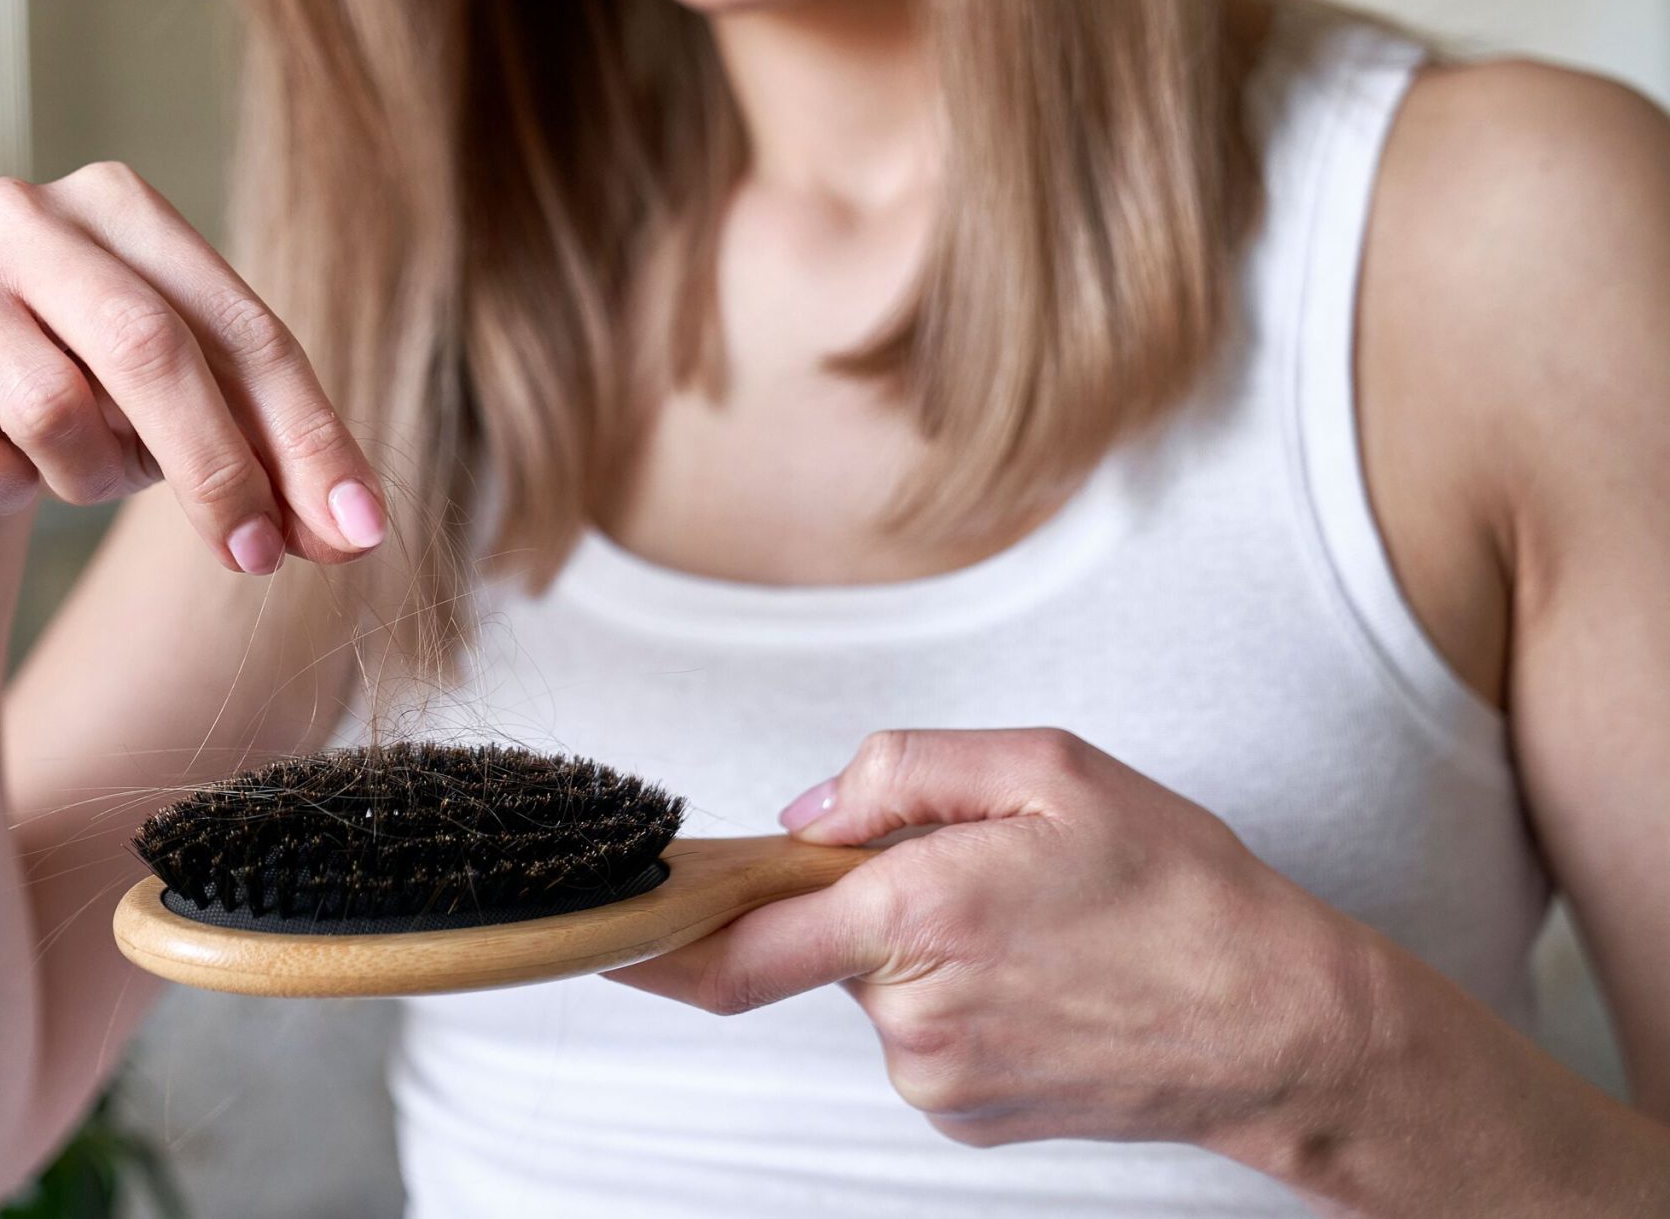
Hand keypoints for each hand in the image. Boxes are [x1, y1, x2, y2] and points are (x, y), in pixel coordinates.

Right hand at [0, 161, 387, 568]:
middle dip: (218, 467)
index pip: (240, 323)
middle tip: (256, 556)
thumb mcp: (184, 413)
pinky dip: (2, 493)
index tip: (355, 530)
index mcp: (118, 203)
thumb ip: (269, 455)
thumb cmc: (80, 403)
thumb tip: (354, 529)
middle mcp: (18, 212)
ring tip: (71, 472)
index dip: (305, 432)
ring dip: (87, 478)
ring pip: (55, 411)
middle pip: (148, 347)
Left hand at [602, 728, 1376, 1154]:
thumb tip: (810, 811)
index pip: (734, 950)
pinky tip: (1042, 978)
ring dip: (922, 946)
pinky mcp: (966, 1115)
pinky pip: (920, 1033)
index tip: (601, 927)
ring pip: (876, 987)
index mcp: (916, 913)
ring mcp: (937, 1078)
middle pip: (822, 944)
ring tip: (1037, 928)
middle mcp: (911, 1012)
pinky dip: (956, 994)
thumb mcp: (1048, 768)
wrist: (1283, 1023)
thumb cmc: (1179, 889)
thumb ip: (904, 770)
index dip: (653, 940)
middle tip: (982, 868)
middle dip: (868, 896)